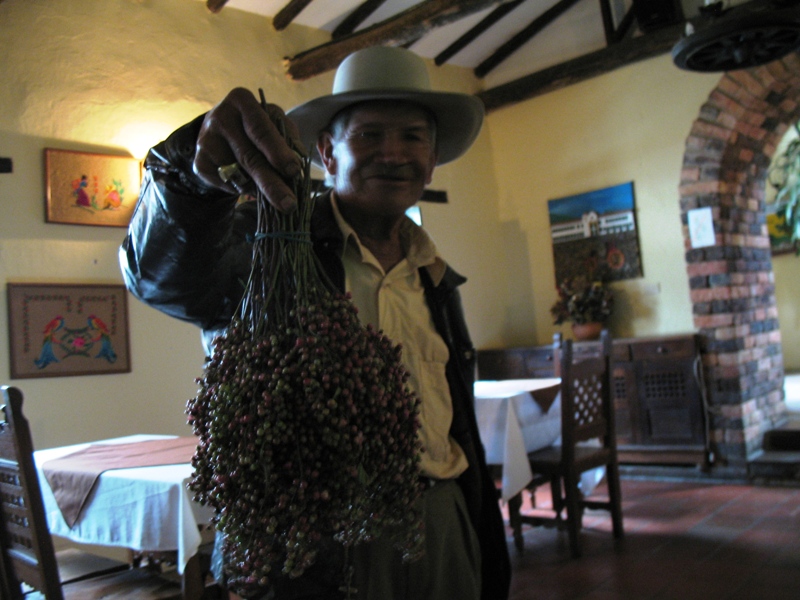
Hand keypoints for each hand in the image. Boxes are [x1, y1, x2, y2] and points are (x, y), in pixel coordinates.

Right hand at [193, 88, 304, 211]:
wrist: (219, 134)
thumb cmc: (256, 127)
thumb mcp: (274, 122)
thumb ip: (288, 138)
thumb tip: (297, 162)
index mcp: (241, 101)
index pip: (261, 130)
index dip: (278, 152)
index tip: (294, 171)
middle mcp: (220, 117)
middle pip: (250, 157)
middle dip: (272, 183)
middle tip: (289, 204)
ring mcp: (206, 141)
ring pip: (239, 175)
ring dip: (261, 189)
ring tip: (276, 194)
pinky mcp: (200, 163)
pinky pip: (227, 184)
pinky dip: (244, 190)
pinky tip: (251, 184)